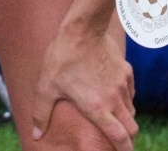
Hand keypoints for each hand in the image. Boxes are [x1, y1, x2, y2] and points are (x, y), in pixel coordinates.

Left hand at [30, 20, 136, 150]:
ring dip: (125, 118)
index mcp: (97, 108)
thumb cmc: (62, 58)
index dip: (124, 149)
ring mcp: (122, 84)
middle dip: (128, 137)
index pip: (119, 136)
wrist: (82, 28)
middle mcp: (114, 98)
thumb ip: (42, 114)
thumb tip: (36, 134)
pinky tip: (115, 96)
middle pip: (131, 127)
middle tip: (120, 141)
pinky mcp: (125, 70)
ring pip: (131, 110)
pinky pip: (130, 92)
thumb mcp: (46, 87)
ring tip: (114, 120)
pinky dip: (126, 99)